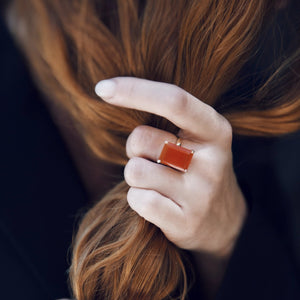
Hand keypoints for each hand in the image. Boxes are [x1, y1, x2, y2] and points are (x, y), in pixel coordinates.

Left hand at [95, 77, 246, 256]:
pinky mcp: (186, 222)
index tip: (103, 88)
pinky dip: (137, 198)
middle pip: (142, 139)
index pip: (175, 102)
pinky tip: (156, 202)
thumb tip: (112, 94)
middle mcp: (212, 161)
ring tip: (156, 182)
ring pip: (135, 171)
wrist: (227, 222)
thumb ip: (170, 119)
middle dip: (134, 148)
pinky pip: (139, 200)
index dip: (136, 90)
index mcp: (216, 131)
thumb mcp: (198, 138)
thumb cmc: (198, 170)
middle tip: (153, 159)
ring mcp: (200, 194)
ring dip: (135, 176)